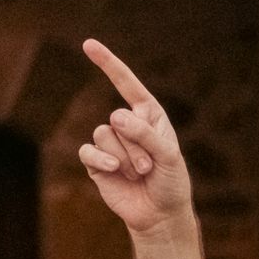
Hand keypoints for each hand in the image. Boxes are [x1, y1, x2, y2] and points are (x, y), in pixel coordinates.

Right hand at [77, 39, 192, 236]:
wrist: (160, 214)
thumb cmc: (171, 181)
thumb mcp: (168, 155)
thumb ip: (145, 134)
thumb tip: (114, 117)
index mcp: (148, 115)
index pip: (127, 84)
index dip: (108, 64)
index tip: (88, 44)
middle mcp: (126, 124)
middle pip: (117, 119)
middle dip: (137, 147)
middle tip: (150, 168)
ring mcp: (109, 143)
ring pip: (103, 134)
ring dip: (124, 158)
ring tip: (139, 174)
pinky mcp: (95, 162)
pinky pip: (88, 151)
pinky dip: (102, 161)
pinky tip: (114, 171)